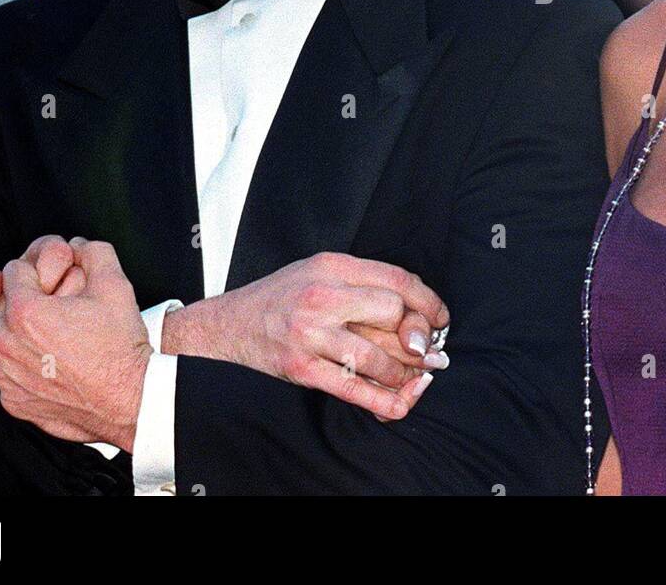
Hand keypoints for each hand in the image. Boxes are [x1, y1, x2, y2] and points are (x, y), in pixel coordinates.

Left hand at [0, 240, 150, 451]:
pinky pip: (7, 372)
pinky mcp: (12, 401)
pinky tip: (54, 363)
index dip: (37, 270)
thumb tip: (78, 245)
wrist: (131, 398)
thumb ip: (93, 252)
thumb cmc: (121, 345)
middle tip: (61, 309)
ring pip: (1, 338)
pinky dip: (24, 364)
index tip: (55, 281)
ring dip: (21, 332)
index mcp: (25, 312)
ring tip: (58, 336)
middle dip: (28, 300)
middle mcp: (6, 345)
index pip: (11, 271)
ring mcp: (6, 377)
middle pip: (2, 304)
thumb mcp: (115, 284)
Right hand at [163, 251, 450, 420]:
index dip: (428, 302)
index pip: (397, 280)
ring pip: (377, 355)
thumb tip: (418, 316)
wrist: (225, 327)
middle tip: (425, 350)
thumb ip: (363, 285)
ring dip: (404, 370)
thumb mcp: (319, 272)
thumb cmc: (280, 299)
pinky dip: (384, 399)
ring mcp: (310, 333)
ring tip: (411, 374)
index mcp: (331, 266)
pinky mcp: (301, 368)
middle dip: (416, 336)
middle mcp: (322, 296)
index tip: (440, 318)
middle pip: (393, 314)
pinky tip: (402, 400)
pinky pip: (353, 388)